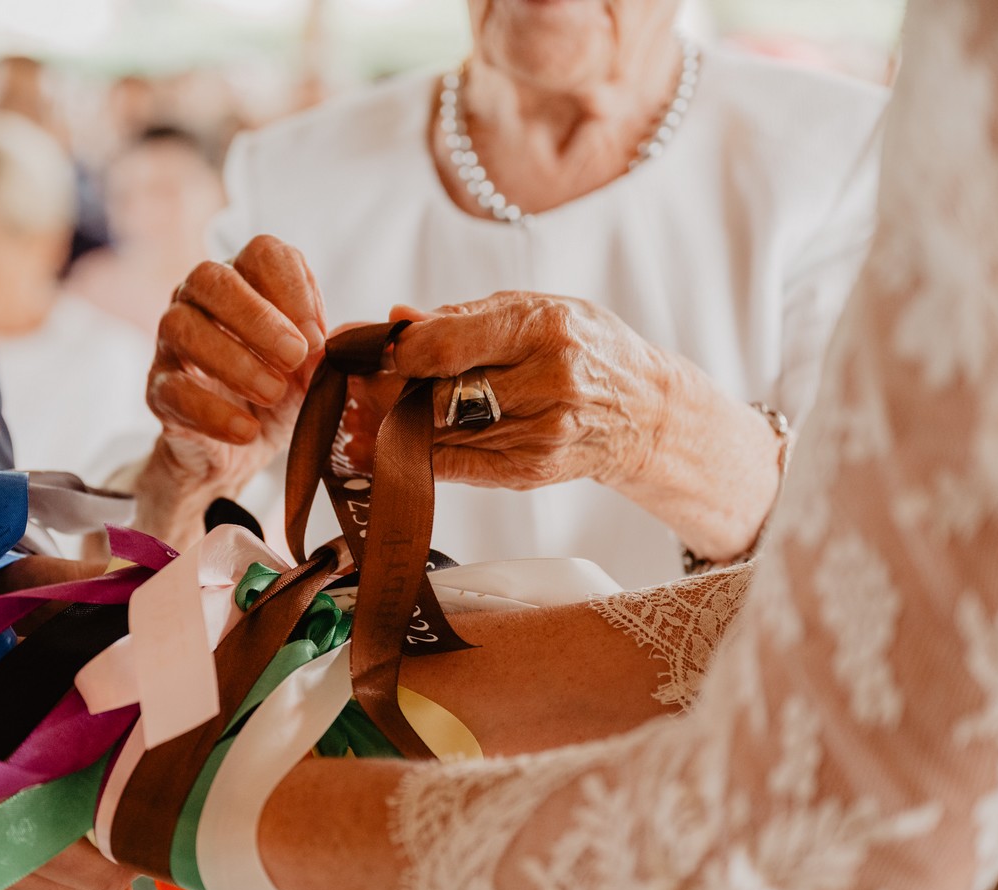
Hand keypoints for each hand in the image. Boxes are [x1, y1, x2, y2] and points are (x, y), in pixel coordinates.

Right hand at [138, 235, 326, 547]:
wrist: (244, 448)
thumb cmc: (282, 391)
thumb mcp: (314, 368)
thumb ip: (327, 352)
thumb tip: (327, 349)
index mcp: (246, 280)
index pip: (262, 253)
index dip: (291, 289)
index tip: (317, 336)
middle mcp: (200, 299)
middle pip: (210, 279)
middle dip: (257, 318)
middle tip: (295, 357)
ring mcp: (171, 342)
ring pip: (181, 327)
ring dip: (232, 360)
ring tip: (273, 394)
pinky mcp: (158, 389)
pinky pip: (172, 389)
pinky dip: (211, 411)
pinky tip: (246, 430)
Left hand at [357, 293, 675, 490]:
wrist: (643, 411)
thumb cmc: (585, 348)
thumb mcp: (534, 309)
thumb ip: (461, 317)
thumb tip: (394, 320)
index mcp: (545, 328)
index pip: (446, 345)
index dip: (392, 351)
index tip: (364, 348)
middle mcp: (547, 383)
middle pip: (437, 395)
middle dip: (384, 391)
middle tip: (354, 383)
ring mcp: (539, 434)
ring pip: (439, 434)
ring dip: (390, 425)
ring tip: (361, 412)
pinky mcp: (529, 471)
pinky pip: (455, 465)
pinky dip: (414, 456)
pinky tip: (385, 446)